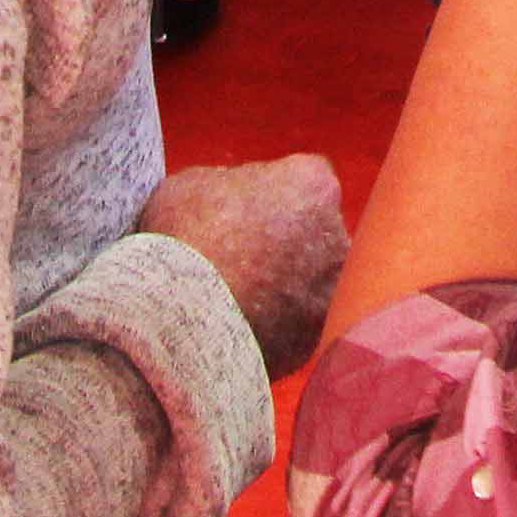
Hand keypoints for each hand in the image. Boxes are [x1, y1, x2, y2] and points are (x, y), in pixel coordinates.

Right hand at [138, 153, 346, 377]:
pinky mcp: (316, 335)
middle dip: (288, 240)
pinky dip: (278, 324)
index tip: (247, 212)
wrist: (181, 312)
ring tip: (238, 295)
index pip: (306, 181)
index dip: (275, 195)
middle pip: (316, 231)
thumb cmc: (184, 238)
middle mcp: (335, 233)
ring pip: (312, 280)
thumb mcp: (192, 185)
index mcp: (311, 184)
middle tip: (243, 256)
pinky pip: (298, 324)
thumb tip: (231, 197)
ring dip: (286, 285)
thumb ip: (228, 182)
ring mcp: (330, 288)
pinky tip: (241, 324)